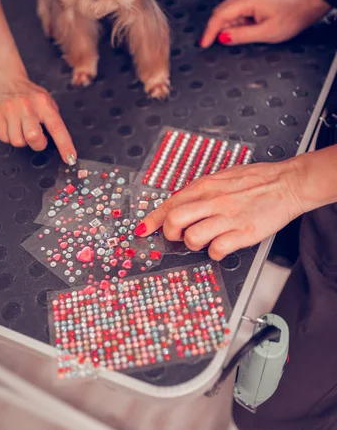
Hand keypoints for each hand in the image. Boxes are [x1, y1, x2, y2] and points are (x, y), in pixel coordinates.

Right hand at [0, 77, 76, 163]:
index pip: (57, 127)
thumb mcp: (47, 101)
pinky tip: (12, 127)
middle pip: (33, 137)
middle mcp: (27, 106)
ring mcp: (10, 110)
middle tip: (37, 137)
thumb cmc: (29, 93)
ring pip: (17, 141)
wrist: (6, 79)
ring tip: (23, 129)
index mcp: (43, 103)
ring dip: (22, 141)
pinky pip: (4, 138)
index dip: (65, 145)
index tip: (70, 158)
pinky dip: (10, 137)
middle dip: (37, 143)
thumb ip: (53, 119)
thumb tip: (60, 141)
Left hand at [136, 160, 303, 260]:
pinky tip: (222, 246)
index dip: (152, 220)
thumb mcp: (222, 177)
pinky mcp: (243, 232)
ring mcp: (227, 217)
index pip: (169, 204)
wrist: (287, 183)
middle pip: (173, 221)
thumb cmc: (257, 180)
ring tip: (204, 241)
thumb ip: (201, 190)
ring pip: (192, 238)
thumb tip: (181, 202)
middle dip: (170, 233)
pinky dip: (215, 252)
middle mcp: (213, 201)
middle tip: (179, 236)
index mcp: (206, 186)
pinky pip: (217, 250)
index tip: (142, 230)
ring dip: (193, 245)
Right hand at [200, 0, 329, 47]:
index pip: (219, 16)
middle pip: (220, 12)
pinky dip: (233, 22)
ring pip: (227, 12)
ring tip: (235, 38)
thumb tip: (222, 37)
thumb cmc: (290, 19)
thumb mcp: (265, 33)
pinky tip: (241, 30)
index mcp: (247, 0)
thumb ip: (241, 35)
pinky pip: (235, 11)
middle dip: (215, 29)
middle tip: (215, 44)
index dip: (209, 31)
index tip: (204, 44)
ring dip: (226, 26)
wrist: (306, 6)